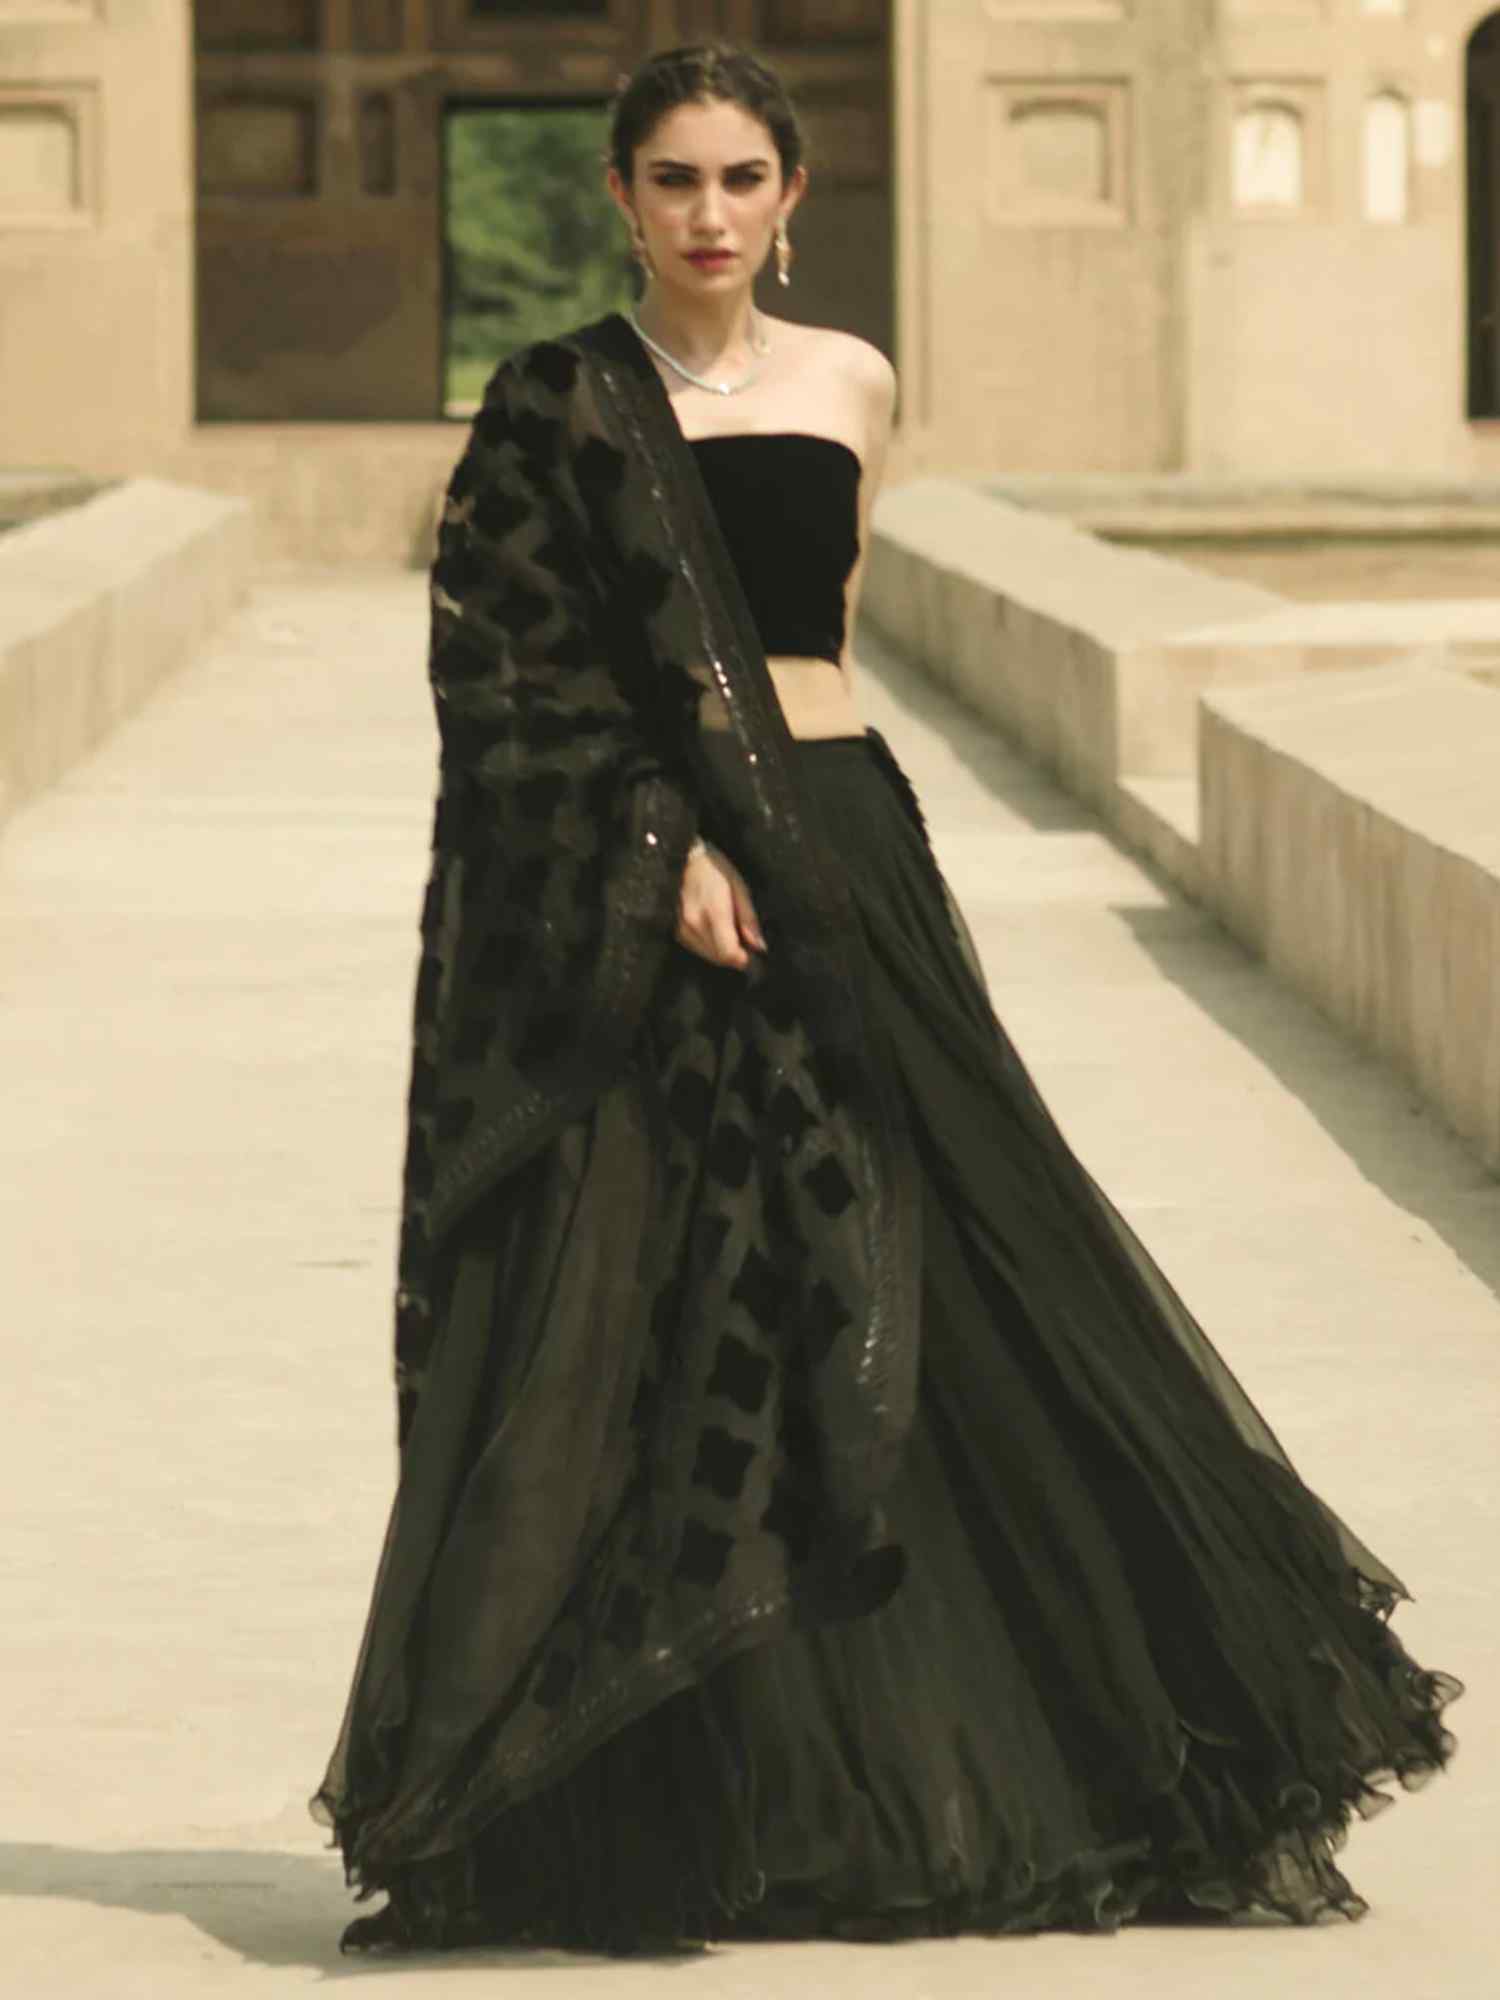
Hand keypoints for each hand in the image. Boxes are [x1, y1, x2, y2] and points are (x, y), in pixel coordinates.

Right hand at [676, 838, 766, 970]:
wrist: (682, 856)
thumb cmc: (715, 868)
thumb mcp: (740, 887)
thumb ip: (748, 919)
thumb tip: (760, 946)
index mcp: (714, 913)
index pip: (728, 953)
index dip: (743, 960)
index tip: (754, 954)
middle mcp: (694, 924)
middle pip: (718, 958)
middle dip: (735, 957)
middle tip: (746, 946)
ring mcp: (681, 928)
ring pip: (707, 956)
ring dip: (722, 953)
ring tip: (731, 936)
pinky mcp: (674, 929)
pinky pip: (696, 948)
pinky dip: (709, 946)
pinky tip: (715, 933)